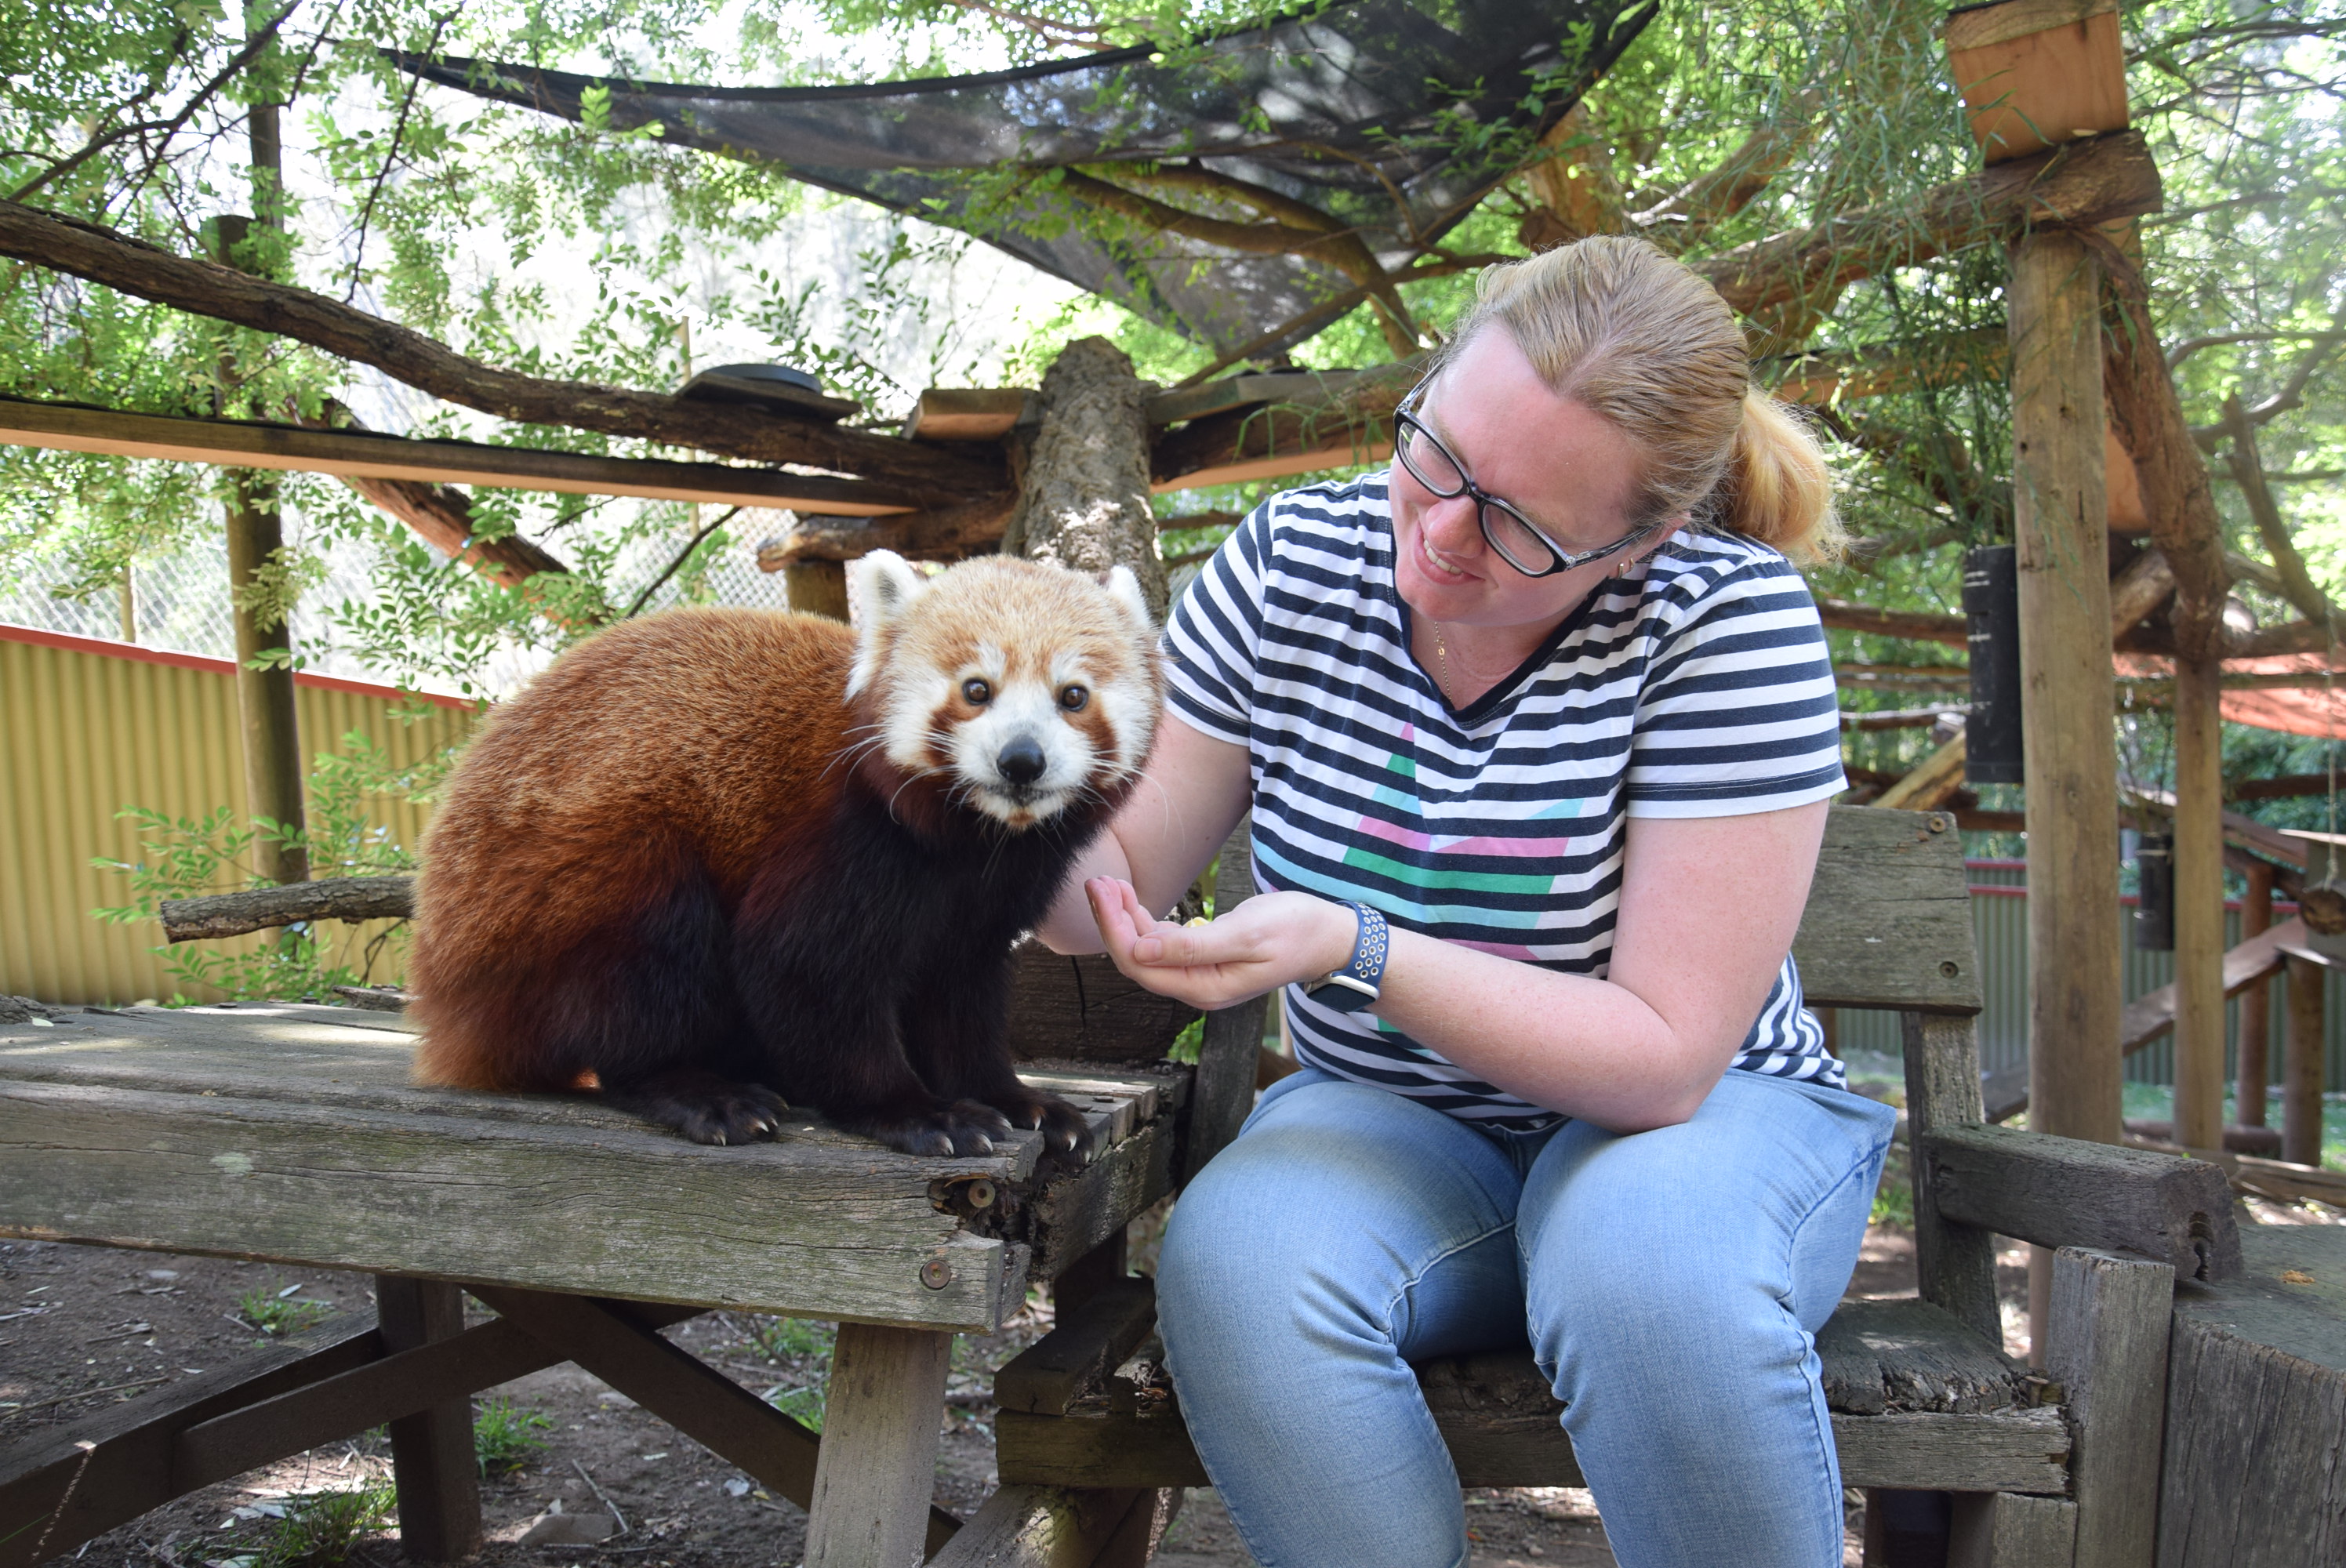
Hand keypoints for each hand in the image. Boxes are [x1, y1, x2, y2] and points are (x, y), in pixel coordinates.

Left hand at [1084, 878, 1358, 1011]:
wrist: (1332, 938)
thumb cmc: (1297, 931)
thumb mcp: (1246, 934)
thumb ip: (1193, 947)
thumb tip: (1140, 951)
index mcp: (1204, 987)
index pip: (1139, 964)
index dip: (1114, 930)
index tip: (1103, 892)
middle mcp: (1196, 988)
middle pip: (1136, 960)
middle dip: (1112, 923)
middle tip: (1097, 882)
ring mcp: (1200, 976)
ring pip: (1146, 952)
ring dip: (1124, 920)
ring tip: (1110, 885)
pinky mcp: (1206, 961)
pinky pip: (1163, 947)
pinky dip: (1144, 923)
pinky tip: (1133, 901)